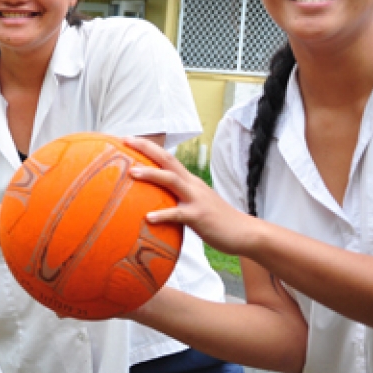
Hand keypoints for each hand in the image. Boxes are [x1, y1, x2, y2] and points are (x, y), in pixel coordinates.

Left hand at [123, 137, 260, 256]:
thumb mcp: (196, 203)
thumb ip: (179, 199)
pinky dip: (163, 214)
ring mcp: (196, 199)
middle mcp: (192, 185)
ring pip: (171, 181)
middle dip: (147, 149)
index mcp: (190, 181)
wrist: (246, 233)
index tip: (129, 139)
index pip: (167, 158)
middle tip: (126, 140)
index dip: (149, 147)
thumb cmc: (218, 221)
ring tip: (132, 173)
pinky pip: (178, 214)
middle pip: (167, 160)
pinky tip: (148, 217)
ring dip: (151, 175)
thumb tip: (156, 203)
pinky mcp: (199, 216)